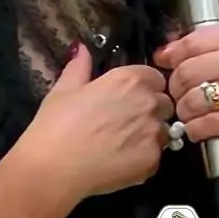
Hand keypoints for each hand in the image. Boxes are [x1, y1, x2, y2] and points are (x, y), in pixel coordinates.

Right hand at [19, 45, 173, 205]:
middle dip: (151, 110)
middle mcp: (148, 101)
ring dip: (150, 135)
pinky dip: (143, 159)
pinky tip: (121, 163)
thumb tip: (82, 48)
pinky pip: (156, 156)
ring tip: (123, 145)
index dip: (144, 88)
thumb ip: (80, 66)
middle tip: (125, 123)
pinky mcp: (153, 161)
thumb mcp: (64, 89)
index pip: (155, 78)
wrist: (54, 169)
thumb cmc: (56, 124)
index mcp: (130, 79)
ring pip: (163, 130)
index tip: (129, 98)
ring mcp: (154, 132)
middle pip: (164, 103)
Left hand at [154, 25, 218, 171]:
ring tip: (195, 115)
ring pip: (191, 98)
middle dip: (177, 89)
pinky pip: (201, 123)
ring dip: (185, 113)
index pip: (194, 40)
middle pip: (188, 70)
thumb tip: (162, 53)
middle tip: (184, 99)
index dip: (174, 55)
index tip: (167, 65)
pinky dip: (195, 130)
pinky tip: (202, 129)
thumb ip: (200, 51)